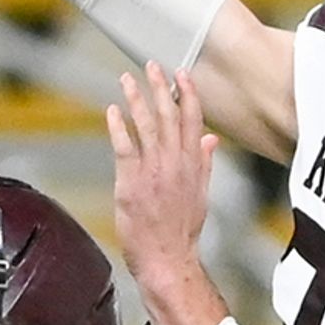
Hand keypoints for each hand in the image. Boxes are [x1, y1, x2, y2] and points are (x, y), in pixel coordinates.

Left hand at [109, 64, 223, 293]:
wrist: (168, 259)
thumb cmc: (182, 231)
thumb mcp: (201, 194)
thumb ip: (204, 163)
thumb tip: (211, 140)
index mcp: (194, 165)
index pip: (194, 120)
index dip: (188, 94)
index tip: (182, 73)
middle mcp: (176, 163)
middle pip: (170, 116)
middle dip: (161, 88)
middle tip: (153, 65)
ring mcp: (153, 172)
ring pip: (147, 126)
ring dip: (137, 99)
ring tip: (128, 78)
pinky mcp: (131, 183)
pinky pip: (124, 147)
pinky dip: (119, 127)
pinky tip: (113, 110)